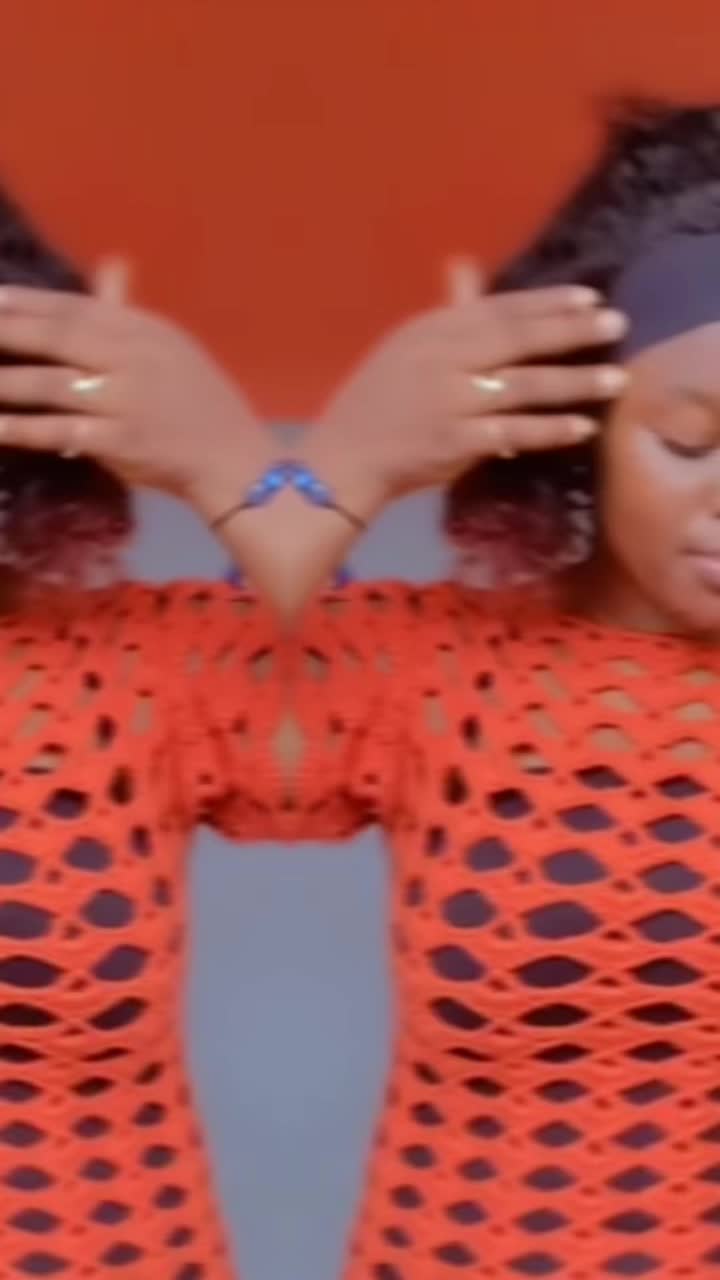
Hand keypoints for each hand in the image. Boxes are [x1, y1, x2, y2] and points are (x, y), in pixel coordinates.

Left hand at [0, 278, 268, 510]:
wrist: (233, 457)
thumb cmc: (198, 401)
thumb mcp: (169, 345)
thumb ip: (127, 311)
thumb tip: (109, 265)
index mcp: (142, 330)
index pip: (75, 307)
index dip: (28, 302)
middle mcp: (132, 358)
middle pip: (58, 337)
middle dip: (9, 331)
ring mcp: (126, 400)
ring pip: (53, 385)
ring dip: (8, 383)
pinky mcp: (122, 442)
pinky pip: (63, 432)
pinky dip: (26, 430)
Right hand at [308, 260, 628, 510]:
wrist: (345, 458)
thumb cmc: (379, 402)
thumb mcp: (407, 346)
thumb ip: (448, 312)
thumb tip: (466, 265)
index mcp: (433, 330)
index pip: (499, 308)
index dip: (546, 302)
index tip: (589, 297)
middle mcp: (444, 358)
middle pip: (518, 339)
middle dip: (571, 331)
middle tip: (617, 325)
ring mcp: (451, 400)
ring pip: (523, 385)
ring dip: (574, 382)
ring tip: (616, 379)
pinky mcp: (455, 442)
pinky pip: (513, 433)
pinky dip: (549, 430)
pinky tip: (582, 427)